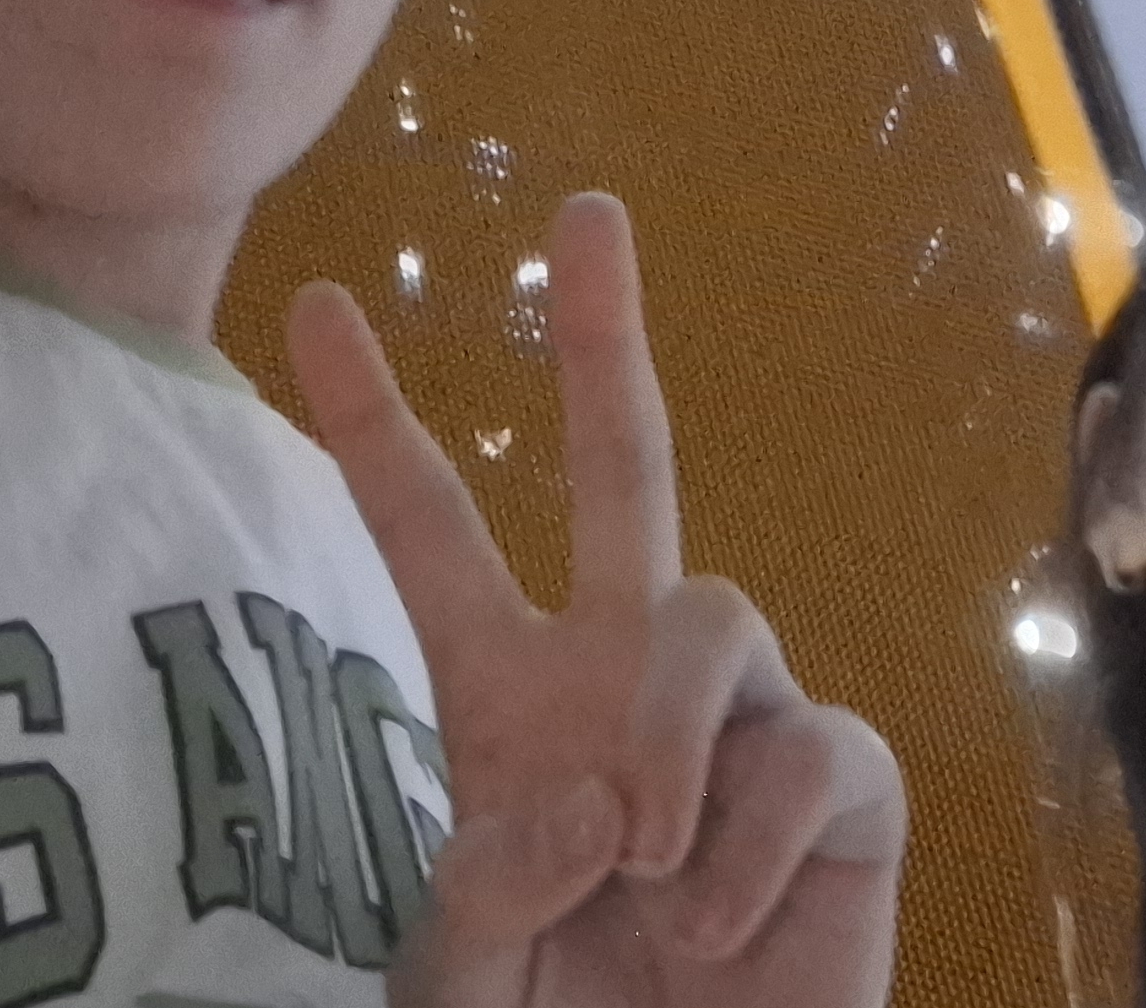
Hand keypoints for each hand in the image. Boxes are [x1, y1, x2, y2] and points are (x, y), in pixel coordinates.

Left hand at [288, 192, 907, 1007]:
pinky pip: (807, 748)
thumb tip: (587, 797)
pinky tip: (706, 928)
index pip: (434, 538)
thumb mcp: (463, 973)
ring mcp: (743, 723)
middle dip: (605, 339)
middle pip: (625, 469)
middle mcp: (627, 684)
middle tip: (586, 214)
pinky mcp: (839, 787)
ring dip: (664, 738)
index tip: (305, 308)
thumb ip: (487, 882)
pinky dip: (743, 845)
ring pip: (712, 610)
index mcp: (512, 706)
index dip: (374, 426)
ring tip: (637, 867)